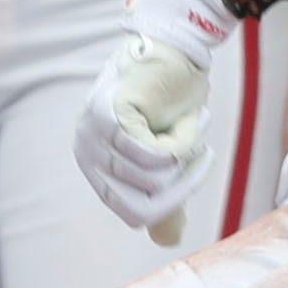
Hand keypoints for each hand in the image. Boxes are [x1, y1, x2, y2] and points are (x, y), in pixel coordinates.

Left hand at [72, 0, 233, 241]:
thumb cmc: (174, 98)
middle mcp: (86, 152)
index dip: (174, 200)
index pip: (134, 213)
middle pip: (144, 206)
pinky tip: (189, 117)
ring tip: (192, 124)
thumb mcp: (170, 155)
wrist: (179, 48)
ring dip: (187, 155)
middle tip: (201, 151)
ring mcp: (93, 134)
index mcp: (95, 165)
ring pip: (154, 180)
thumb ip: (164, 193)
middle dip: (184, 185)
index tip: (195, 168)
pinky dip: (184, 143)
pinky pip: (156, 157)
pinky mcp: (110, 116)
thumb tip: (167, 239)